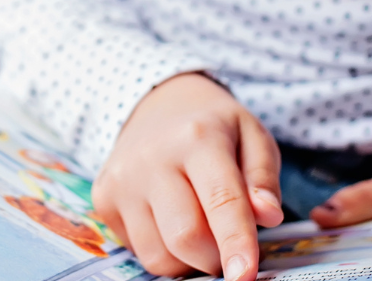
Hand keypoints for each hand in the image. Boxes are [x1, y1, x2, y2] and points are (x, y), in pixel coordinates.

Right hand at [93, 73, 284, 280]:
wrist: (157, 107)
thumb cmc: (214, 128)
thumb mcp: (252, 137)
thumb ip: (264, 179)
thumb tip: (268, 216)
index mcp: (198, 137)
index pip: (221, 200)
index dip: (236, 242)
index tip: (245, 275)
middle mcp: (153, 158)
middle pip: (186, 236)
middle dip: (215, 257)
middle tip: (228, 244)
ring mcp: (122, 179)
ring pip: (159, 255)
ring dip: (189, 260)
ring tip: (199, 229)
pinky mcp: (103, 198)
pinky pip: (139, 252)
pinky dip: (164, 251)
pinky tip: (170, 221)